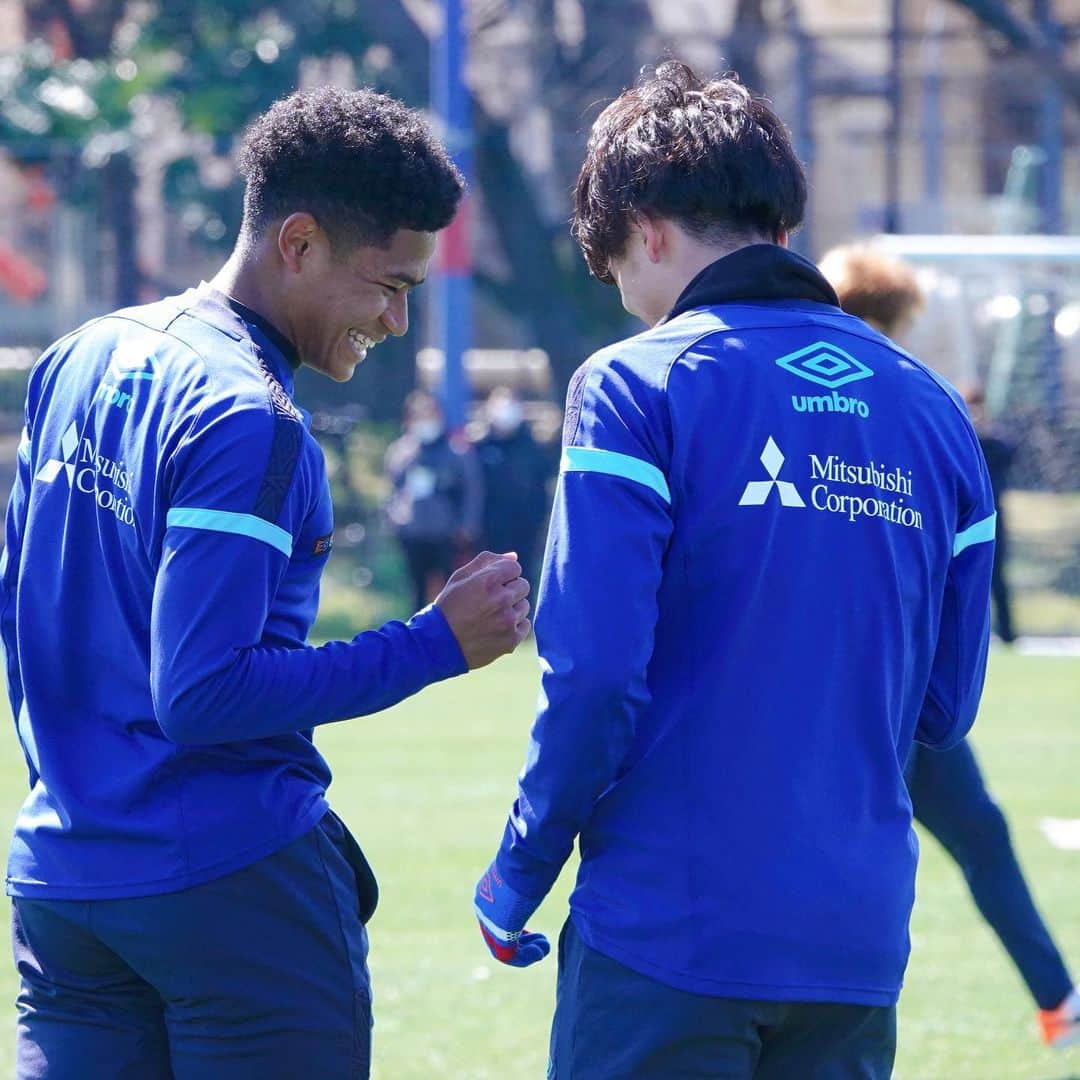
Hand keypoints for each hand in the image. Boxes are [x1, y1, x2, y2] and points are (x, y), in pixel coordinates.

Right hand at [435, 552, 530, 668]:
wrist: (439, 644)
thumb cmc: (448, 607)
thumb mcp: (460, 578)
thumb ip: (486, 562)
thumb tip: (514, 556)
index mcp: (488, 581)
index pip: (515, 568)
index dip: (504, 574)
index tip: (492, 584)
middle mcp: (501, 599)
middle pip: (523, 585)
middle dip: (510, 590)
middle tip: (491, 600)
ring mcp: (508, 621)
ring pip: (524, 606)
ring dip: (512, 608)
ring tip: (491, 616)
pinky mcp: (511, 639)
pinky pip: (525, 624)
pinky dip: (514, 625)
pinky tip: (496, 628)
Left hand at [474, 860, 549, 967]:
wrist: (527, 856)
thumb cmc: (532, 858)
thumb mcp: (526, 872)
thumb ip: (526, 881)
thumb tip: (540, 872)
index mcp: (486, 890)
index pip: (495, 919)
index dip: (517, 930)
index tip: (534, 933)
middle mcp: (482, 906)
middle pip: (497, 936)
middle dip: (522, 943)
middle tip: (542, 942)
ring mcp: (488, 920)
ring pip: (503, 948)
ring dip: (527, 952)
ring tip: (544, 948)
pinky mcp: (498, 931)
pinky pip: (509, 954)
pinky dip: (527, 956)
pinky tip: (542, 950)